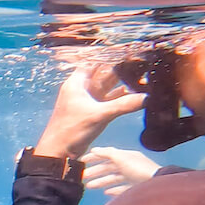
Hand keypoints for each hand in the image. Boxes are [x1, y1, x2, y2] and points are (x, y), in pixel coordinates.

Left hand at [33, 67, 147, 158]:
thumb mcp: (99, 115)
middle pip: (103, 74)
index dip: (109, 56)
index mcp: (77, 83)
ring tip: (141, 78)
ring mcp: (88, 101)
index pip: (94, 62)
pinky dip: (120, 98)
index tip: (126, 52)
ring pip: (107, 88)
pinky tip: (135, 95)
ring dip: (122, 85)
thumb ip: (124, 105)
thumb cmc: (71, 131)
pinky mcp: (93, 112)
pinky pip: (109, 101)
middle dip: (120, 70)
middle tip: (139, 63)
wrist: (58, 153)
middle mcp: (82, 89)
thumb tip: (146, 98)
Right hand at [81, 146, 160, 195]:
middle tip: (82, 177)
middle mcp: (130, 165)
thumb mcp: (121, 158)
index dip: (94, 157)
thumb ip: (107, 153)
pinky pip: (122, 189)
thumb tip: (94, 149)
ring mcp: (133, 177)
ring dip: (101, 182)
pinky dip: (113, 190)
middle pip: (108, 168)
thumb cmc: (140, 170)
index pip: (107, 154)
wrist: (157, 184)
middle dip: (95, 172)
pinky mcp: (136, 189)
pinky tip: (106, 193)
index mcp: (126, 156)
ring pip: (113, 179)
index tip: (82, 161)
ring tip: (89, 186)